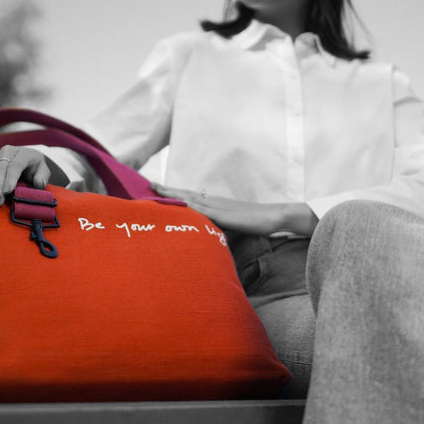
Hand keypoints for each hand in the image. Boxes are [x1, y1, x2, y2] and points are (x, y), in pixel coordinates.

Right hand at [0, 146, 50, 207]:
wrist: (26, 158)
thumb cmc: (35, 169)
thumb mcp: (43, 171)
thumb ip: (42, 177)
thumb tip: (38, 183)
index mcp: (24, 154)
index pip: (16, 165)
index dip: (11, 178)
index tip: (7, 192)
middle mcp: (8, 151)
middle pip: (1, 168)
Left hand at [153, 184, 317, 236]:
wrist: (274, 216)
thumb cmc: (255, 223)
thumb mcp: (232, 228)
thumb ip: (218, 230)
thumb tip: (208, 239)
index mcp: (214, 204)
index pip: (190, 197)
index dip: (174, 194)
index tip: (158, 189)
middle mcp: (213, 201)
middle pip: (185, 194)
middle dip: (167, 190)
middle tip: (149, 184)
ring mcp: (218, 206)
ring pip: (190, 198)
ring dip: (173, 193)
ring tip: (155, 189)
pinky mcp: (223, 213)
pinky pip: (203, 209)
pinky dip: (189, 206)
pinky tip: (178, 204)